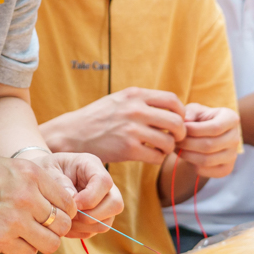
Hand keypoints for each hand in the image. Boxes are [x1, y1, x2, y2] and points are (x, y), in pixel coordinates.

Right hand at [0, 155, 78, 253]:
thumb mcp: (9, 165)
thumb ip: (35, 181)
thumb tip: (62, 202)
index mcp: (31, 174)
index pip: (68, 202)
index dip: (65, 211)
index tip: (56, 214)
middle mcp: (26, 196)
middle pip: (63, 224)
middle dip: (56, 228)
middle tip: (43, 226)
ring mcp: (14, 220)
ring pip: (51, 243)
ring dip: (43, 241)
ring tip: (30, 234)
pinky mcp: (0, 240)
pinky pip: (29, 253)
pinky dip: (25, 249)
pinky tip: (12, 238)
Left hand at [33, 150, 123, 238]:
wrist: (41, 178)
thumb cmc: (45, 170)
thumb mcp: (47, 170)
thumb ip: (59, 182)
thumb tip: (73, 200)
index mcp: (91, 165)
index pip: (104, 182)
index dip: (90, 197)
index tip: (72, 204)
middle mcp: (102, 184)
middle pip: (115, 204)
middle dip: (92, 215)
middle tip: (70, 215)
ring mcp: (103, 202)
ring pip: (106, 222)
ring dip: (84, 226)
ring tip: (64, 220)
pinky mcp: (97, 217)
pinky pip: (94, 231)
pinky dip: (79, 232)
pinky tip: (64, 224)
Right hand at [39, 87, 185, 163]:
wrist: (72, 134)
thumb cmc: (98, 118)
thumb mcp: (119, 100)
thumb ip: (142, 101)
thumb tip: (171, 108)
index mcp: (135, 95)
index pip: (172, 100)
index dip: (180, 113)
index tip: (177, 121)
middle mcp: (135, 110)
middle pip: (176, 121)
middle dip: (180, 133)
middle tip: (175, 139)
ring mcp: (132, 130)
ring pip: (169, 142)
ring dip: (169, 148)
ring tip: (159, 149)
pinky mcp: (128, 149)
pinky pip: (156, 156)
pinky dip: (157, 159)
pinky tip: (149, 156)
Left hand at [174, 103, 240, 179]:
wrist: (206, 136)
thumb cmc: (199, 119)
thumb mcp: (195, 110)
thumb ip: (190, 112)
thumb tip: (185, 122)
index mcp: (231, 119)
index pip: (215, 128)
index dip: (195, 130)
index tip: (181, 128)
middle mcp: (236, 138)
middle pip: (209, 145)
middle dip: (187, 143)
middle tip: (175, 140)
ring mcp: (232, 155)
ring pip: (206, 160)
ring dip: (187, 155)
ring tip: (177, 147)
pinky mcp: (226, 169)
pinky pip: (205, 170)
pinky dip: (191, 164)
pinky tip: (185, 155)